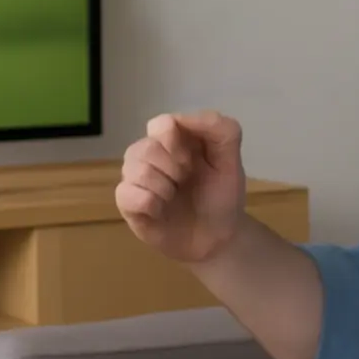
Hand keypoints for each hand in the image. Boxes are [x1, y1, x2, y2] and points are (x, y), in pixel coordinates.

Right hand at [116, 111, 246, 263]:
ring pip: (134, 168)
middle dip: (173, 168)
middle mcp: (149, 153)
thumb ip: (221, 129)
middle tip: (185, 182)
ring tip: (174, 197)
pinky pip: (126, 194)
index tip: (192, 161)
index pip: (160, 125)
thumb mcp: (232, 160)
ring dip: (163, 187)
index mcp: (173, 139)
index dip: (175, 143)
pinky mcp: (127, 203)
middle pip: (146, 147)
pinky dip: (149, 203)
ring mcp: (135, 178)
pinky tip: (160, 211)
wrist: (217, 239)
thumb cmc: (221, 196)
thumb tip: (182, 118)